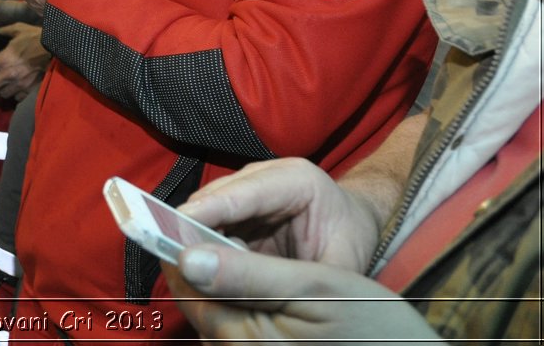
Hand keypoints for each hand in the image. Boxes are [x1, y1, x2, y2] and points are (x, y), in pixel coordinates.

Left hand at [0, 22, 50, 99]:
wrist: (55, 50)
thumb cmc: (36, 38)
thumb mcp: (18, 28)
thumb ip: (4, 31)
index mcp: (3, 59)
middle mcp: (8, 74)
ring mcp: (19, 84)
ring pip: (2, 94)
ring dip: (0, 89)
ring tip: (1, 84)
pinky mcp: (29, 90)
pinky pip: (16, 97)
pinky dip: (14, 93)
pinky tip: (15, 87)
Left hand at [163, 245, 439, 345]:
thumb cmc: (369, 318)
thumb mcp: (312, 284)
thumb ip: (245, 273)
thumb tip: (187, 257)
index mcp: (245, 340)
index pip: (187, 287)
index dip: (178, 245)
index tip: (175, 211)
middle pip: (195, 299)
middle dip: (196, 258)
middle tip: (204, 219)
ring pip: (211, 306)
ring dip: (213, 272)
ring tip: (226, 238)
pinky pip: (231, 319)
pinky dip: (231, 290)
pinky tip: (250, 268)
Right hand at [176, 157, 389, 271]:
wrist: (357, 228)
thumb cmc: (351, 246)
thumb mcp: (335, 270)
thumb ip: (290, 277)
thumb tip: (241, 287)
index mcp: (296, 179)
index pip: (241, 194)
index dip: (204, 213)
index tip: (171, 231)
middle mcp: (264, 176)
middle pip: (214, 198)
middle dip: (189, 228)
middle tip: (169, 260)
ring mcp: (246, 189)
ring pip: (205, 210)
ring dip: (190, 238)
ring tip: (178, 269)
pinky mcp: (236, 207)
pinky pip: (208, 224)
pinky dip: (199, 246)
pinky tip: (193, 268)